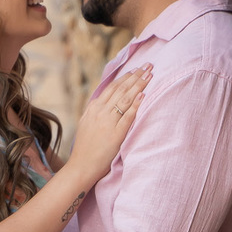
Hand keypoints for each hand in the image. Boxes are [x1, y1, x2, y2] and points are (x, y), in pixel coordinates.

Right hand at [66, 65, 150, 185]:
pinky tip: (144, 94)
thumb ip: (96, 110)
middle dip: (136, 75)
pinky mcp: (115, 134)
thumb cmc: (86, 148)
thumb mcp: (86, 123)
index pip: (112, 87)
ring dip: (139, 84)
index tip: (136, 69)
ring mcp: (108, 122)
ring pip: (125, 98)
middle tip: (148, 65)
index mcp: (94, 108)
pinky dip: (136, 104)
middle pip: (121, 89)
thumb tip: (105, 99)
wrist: (81, 166)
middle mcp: (100, 112)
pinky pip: (128, 116)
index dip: (125, 77)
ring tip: (150, 75)